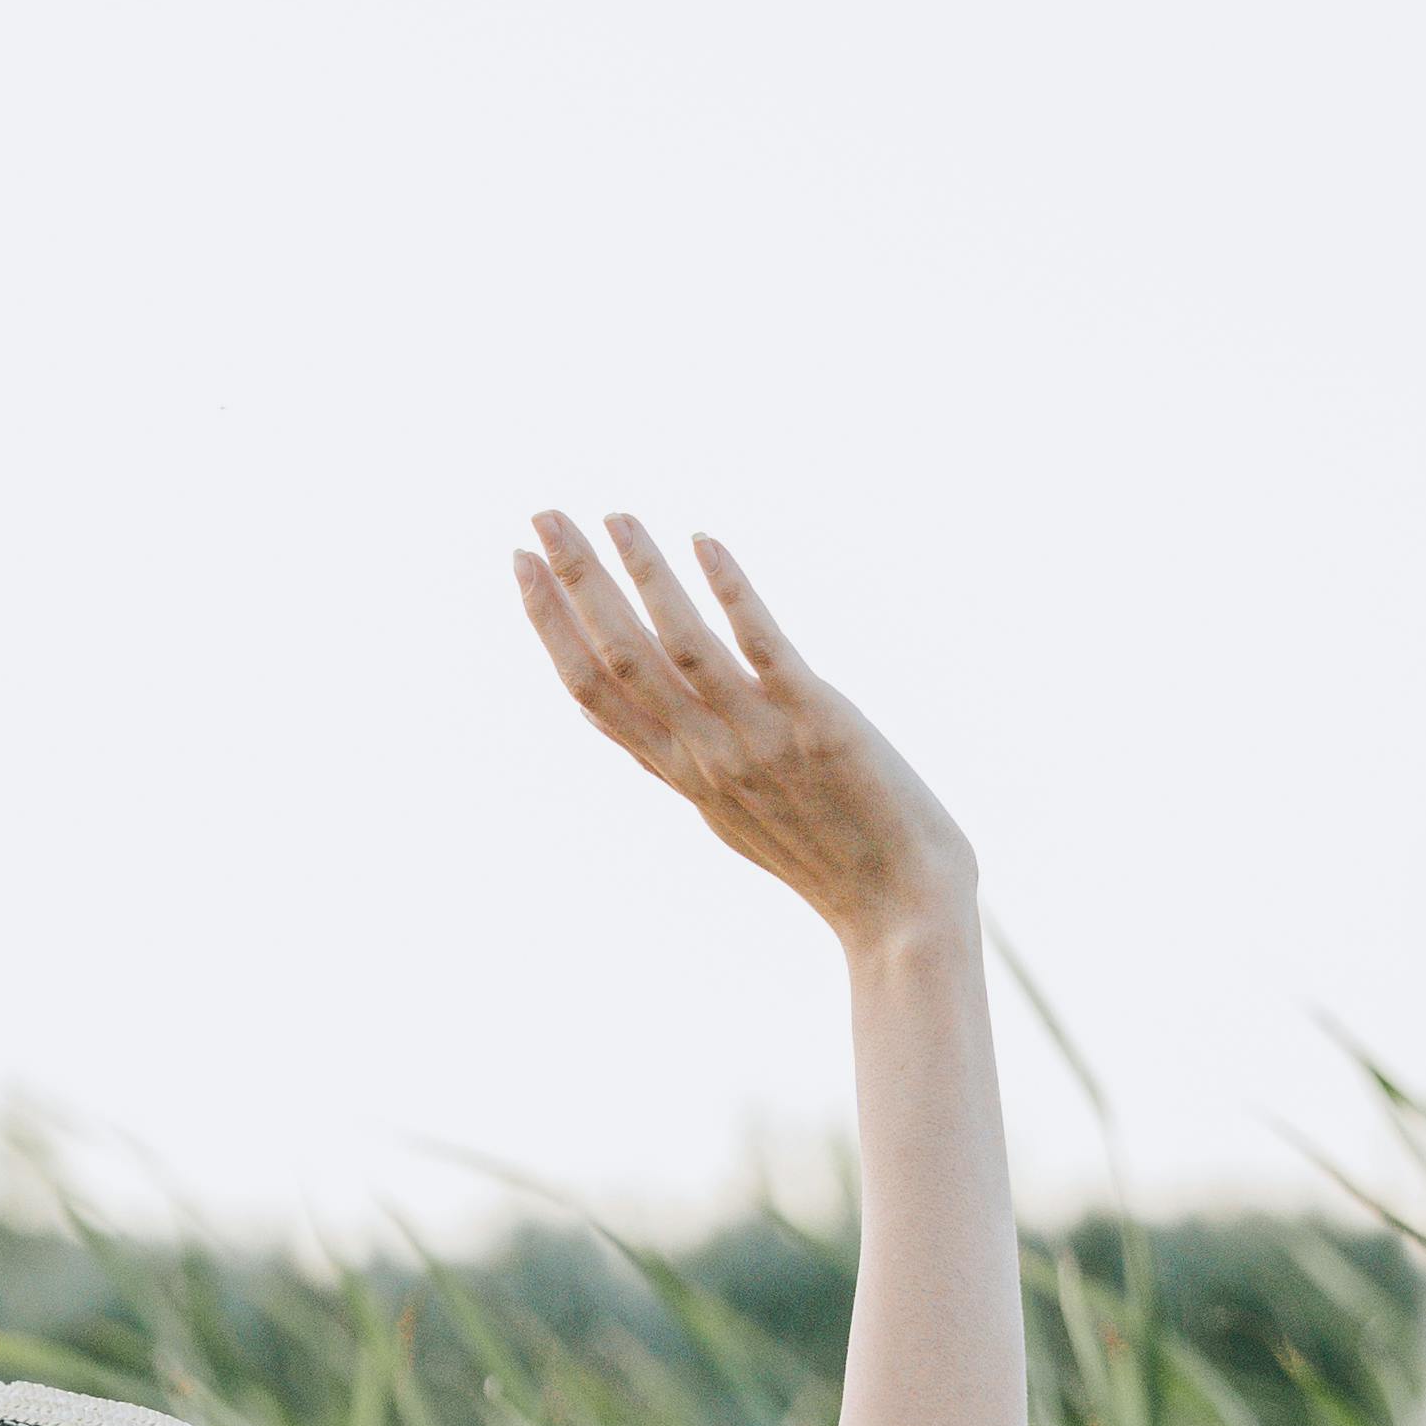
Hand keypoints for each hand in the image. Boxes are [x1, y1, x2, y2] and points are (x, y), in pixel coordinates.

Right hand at [510, 514, 973, 954]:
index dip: (549, 628)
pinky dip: (730, 591)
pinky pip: (763, 646)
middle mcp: (706, 755)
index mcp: (684, 776)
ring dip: (641, 574)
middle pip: (617, 660)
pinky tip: (704, 542)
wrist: (901, 910)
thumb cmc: (831, 861)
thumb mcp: (736, 815)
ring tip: (615, 514)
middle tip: (541, 515)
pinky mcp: (817, 720)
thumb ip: (691, 762)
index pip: (593, 694)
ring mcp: (757, 738)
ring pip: (677, 645)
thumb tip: (650, 724)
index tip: (524, 568)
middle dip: (574, 584)